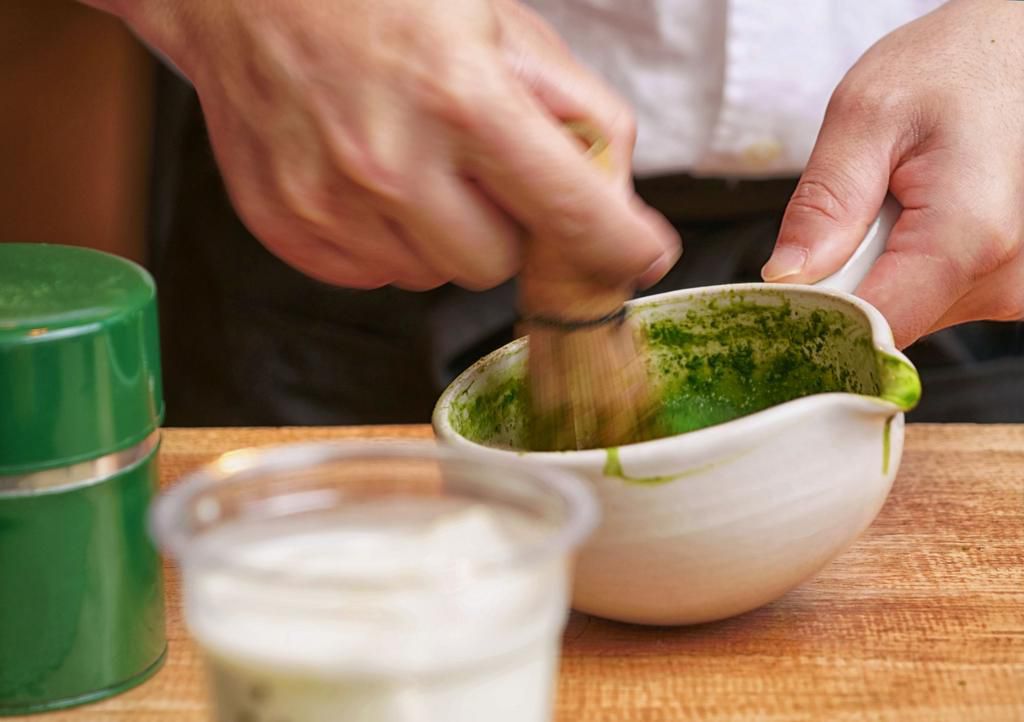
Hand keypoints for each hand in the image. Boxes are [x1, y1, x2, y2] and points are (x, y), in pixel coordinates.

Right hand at [83, 0, 678, 291]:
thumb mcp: (506, 27)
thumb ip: (578, 111)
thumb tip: (614, 196)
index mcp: (462, 99)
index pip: (571, 214)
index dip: (618, 244)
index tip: (638, 255)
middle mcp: (391, 163)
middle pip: (497, 265)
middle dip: (505, 225)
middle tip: (480, 170)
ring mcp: (330, 202)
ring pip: (433, 275)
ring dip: (442, 233)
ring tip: (414, 162)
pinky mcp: (286, 224)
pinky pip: (374, 275)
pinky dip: (387, 240)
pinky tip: (371, 182)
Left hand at [763, 0, 1023, 347]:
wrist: (1013, 52)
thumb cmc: (953, 67)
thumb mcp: (866, 115)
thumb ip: (824, 202)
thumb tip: (787, 276)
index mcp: (969, 238)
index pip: (873, 326)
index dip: (819, 316)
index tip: (789, 286)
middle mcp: (1005, 276)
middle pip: (887, 322)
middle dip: (847, 281)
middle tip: (854, 212)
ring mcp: (1013, 285)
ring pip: (906, 312)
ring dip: (878, 270)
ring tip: (895, 202)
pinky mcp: (1006, 283)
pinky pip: (929, 297)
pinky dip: (905, 265)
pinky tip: (916, 217)